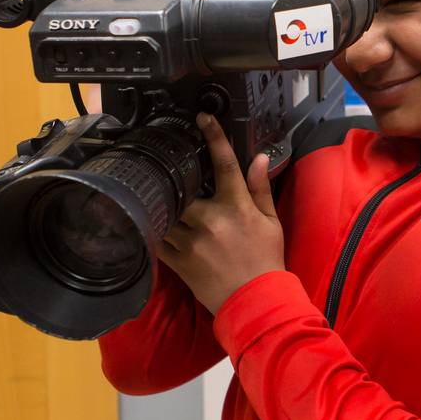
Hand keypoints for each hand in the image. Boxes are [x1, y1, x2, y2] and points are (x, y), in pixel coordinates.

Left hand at [157, 113, 283, 313]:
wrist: (255, 302)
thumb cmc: (266, 260)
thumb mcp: (271, 222)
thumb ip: (261, 189)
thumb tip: (260, 157)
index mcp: (236, 206)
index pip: (224, 163)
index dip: (214, 136)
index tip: (202, 117)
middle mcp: (211, 219)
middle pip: (182, 186)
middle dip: (175, 175)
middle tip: (165, 163)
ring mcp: (191, 241)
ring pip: (165, 210)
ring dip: (160, 200)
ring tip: (152, 189)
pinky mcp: (178, 261)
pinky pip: (157, 238)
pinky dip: (153, 227)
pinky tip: (149, 219)